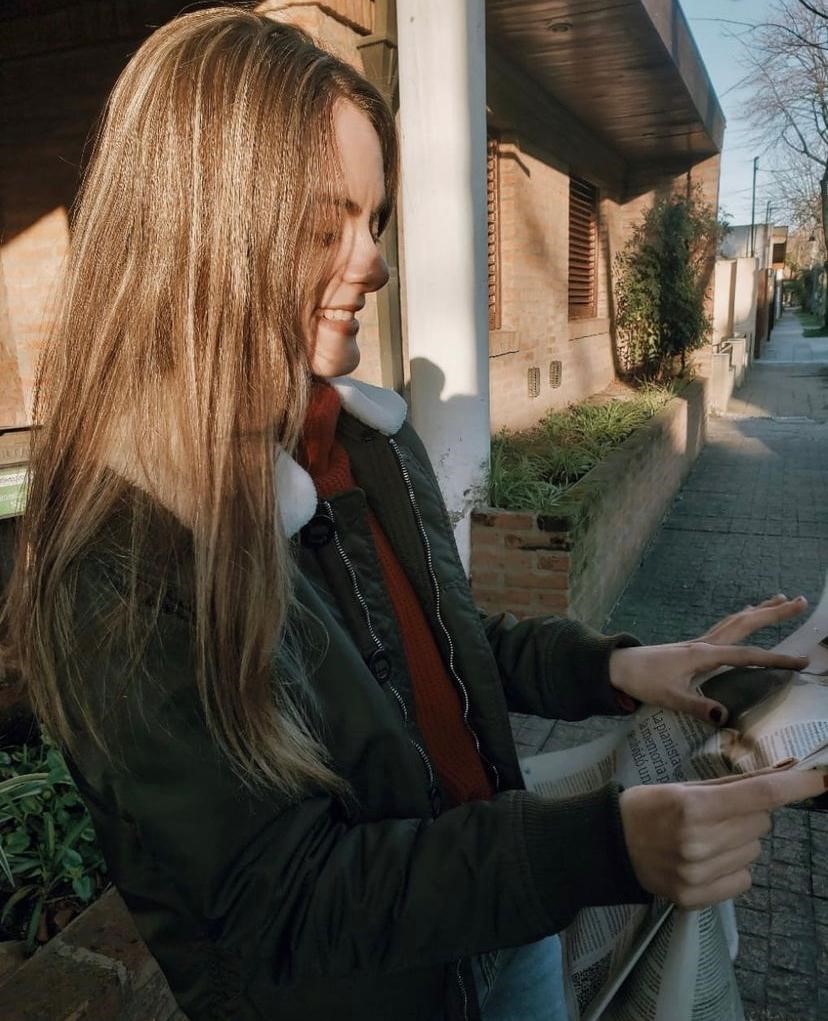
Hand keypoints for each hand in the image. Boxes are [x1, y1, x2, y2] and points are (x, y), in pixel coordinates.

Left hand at [609, 595, 809, 723]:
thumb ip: (698, 708)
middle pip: (746, 624)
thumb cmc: (643, 682)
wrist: (618, 666)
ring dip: (761, 610)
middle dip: (775, 614)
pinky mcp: (693, 646)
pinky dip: (742, 618)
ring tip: (782, 599)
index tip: (803, 661)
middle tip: (802, 602)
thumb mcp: (670, 699)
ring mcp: (699, 642)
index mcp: (704, 655)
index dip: (777, 659)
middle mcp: (705, 643)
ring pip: (736, 621)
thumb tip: (726, 718)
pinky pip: (725, 626)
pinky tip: (746, 614)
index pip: (748, 656)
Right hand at [619, 768, 826, 907]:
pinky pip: (743, 879)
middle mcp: (698, 842)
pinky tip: (705, 860)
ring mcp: (697, 873)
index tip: (823, 778)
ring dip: (739, 841)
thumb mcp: (682, 787)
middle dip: (748, 813)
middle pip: (760, 823)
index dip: (795, 786)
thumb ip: (731, 785)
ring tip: (705, 838)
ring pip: (754, 851)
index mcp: (692, 806)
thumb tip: (781, 774)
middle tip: (717, 813)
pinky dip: (732, 868)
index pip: (758, 795)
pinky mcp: (695, 897)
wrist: (609, 846)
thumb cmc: (646, 807)